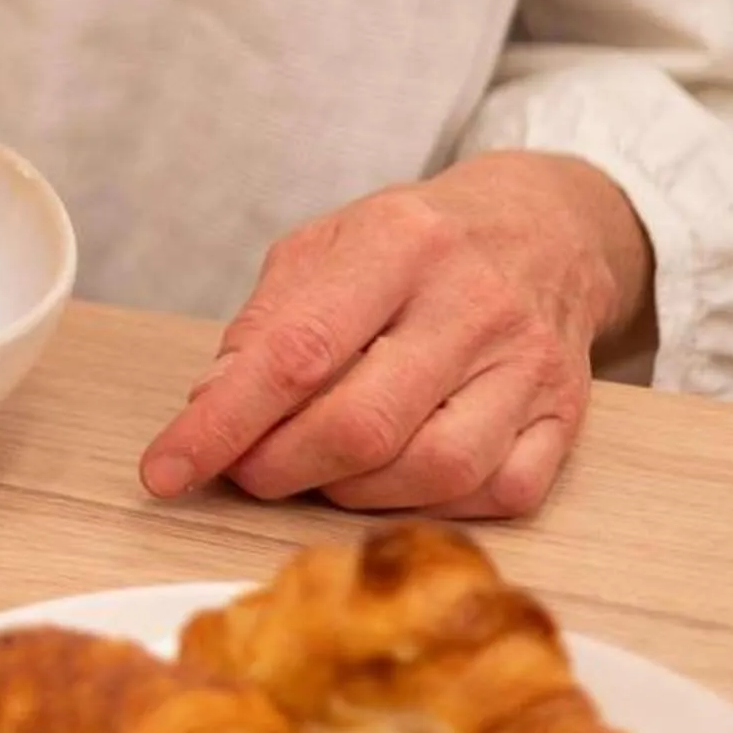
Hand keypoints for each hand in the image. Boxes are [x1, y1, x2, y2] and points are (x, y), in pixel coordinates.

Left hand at [139, 152, 652, 519]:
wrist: (544, 227)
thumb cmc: (413, 244)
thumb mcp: (322, 248)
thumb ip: (264, 323)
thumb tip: (210, 407)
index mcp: (399, 245)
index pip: (294, 353)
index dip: (221, 423)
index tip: (166, 469)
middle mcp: (473, 303)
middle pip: (363, 424)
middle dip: (279, 467)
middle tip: (242, 471)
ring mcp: (529, 365)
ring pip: (433, 470)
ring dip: (350, 493)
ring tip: (315, 469)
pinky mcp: (567, 417)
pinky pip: (498, 493)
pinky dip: (430, 505)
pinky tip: (393, 479)